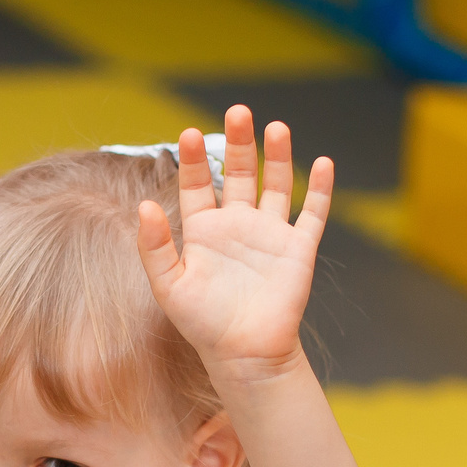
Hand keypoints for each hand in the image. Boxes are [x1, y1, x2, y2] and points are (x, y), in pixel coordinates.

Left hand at [136, 105, 330, 381]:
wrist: (244, 355)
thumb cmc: (203, 324)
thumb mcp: (168, 286)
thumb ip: (154, 247)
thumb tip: (143, 205)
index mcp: (204, 230)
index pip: (198, 184)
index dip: (196, 159)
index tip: (190, 134)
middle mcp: (238, 225)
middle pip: (240, 173)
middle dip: (239, 142)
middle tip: (237, 111)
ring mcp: (270, 235)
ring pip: (276, 184)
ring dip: (278, 156)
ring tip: (275, 126)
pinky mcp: (298, 249)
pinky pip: (312, 213)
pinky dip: (319, 189)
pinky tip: (323, 162)